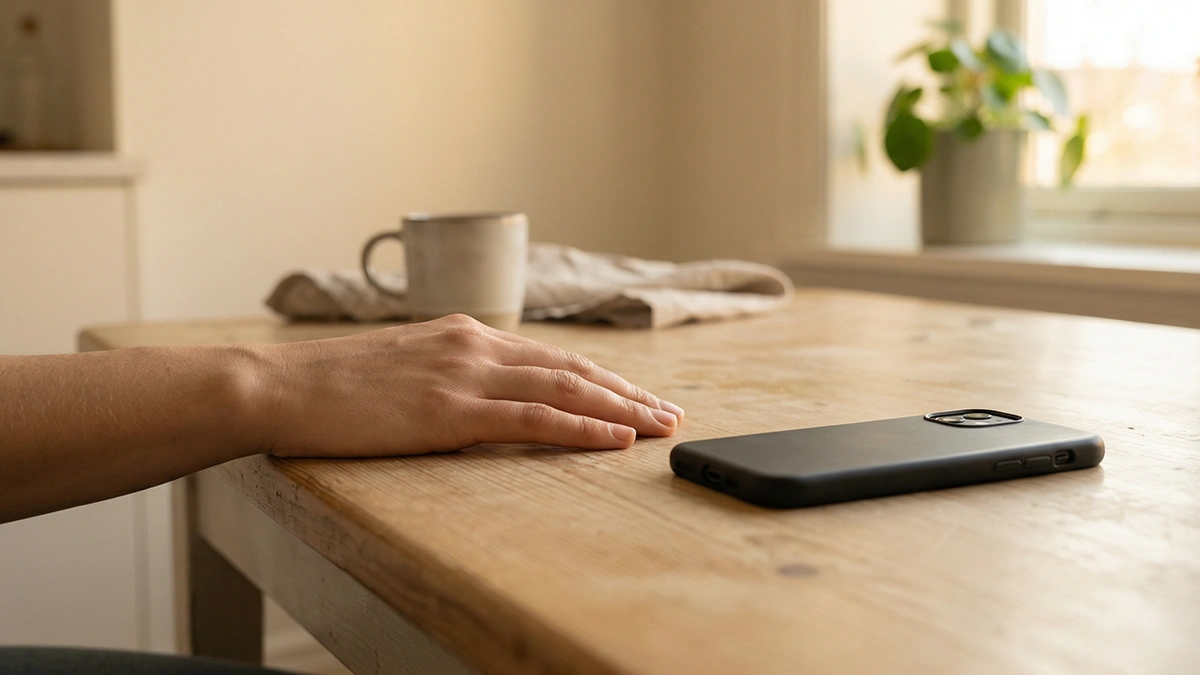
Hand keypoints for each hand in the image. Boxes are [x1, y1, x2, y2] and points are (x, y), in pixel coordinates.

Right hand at [259, 314, 683, 456]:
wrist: (279, 387)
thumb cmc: (331, 386)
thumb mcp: (404, 370)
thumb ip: (450, 376)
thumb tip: (483, 398)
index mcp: (464, 335)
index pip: (550, 357)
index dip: (599, 378)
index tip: (634, 395)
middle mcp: (474, 346)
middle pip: (571, 368)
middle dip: (626, 392)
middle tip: (668, 412)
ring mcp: (464, 375)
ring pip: (564, 388)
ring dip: (620, 409)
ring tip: (659, 426)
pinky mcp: (450, 409)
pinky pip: (533, 417)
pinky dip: (581, 426)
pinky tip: (615, 438)